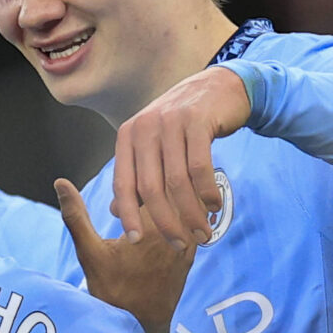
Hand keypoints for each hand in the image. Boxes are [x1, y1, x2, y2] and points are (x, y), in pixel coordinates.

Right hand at [56, 178, 198, 332]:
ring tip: (137, 229)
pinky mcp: (191, 255)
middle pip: (170, 192)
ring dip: (161, 210)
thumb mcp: (89, 251)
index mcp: (153, 225)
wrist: (137, 327)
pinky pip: (188, 227)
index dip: (131, 190)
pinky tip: (150, 240)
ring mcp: (188, 244)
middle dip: (148, 197)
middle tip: (125, 219)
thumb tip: (60, 182)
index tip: (114, 211)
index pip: (151, 184)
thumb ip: (76, 215)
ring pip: (182, 208)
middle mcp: (177, 231)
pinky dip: (170, 225)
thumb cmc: (111, 290)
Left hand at [108, 63, 249, 247]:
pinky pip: (200, 166)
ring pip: (177, 181)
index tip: (136, 241)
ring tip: (203, 233)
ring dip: (191, 213)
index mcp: (128, 136)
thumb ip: (136, 177)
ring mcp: (170, 122)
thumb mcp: (154, 147)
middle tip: (180, 245)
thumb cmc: (183, 125)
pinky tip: (215, 206)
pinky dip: (207, 191)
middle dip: (165, 222)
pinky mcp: (197, 120)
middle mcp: (144, 128)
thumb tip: (114, 210)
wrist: (217, 87)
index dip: (128, 215)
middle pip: (150, 187)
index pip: (122, 183)